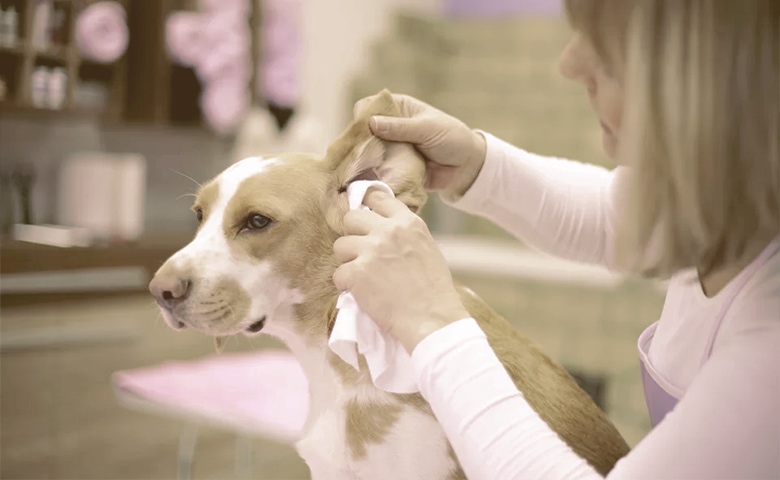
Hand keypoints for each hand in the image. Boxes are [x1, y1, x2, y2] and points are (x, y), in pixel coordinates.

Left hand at [332, 189, 470, 352]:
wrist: (432, 318)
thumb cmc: (434, 289)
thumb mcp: (426, 248)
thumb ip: (404, 234)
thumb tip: (382, 228)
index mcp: (408, 223)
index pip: (377, 198)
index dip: (367, 208)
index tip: (365, 221)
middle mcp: (388, 231)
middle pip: (351, 218)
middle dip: (352, 235)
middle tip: (360, 253)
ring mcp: (370, 251)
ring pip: (340, 245)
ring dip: (347, 261)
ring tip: (361, 276)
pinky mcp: (357, 273)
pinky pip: (338, 274)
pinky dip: (345, 285)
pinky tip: (360, 293)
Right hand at [353, 93, 487, 198]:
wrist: (467, 168)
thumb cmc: (452, 139)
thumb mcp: (427, 129)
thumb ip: (400, 127)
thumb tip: (371, 123)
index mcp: (398, 108)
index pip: (369, 106)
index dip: (361, 117)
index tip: (360, 131)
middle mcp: (390, 127)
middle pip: (363, 131)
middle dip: (359, 143)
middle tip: (357, 155)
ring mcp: (390, 149)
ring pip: (367, 152)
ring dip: (364, 161)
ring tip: (359, 171)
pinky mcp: (392, 168)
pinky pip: (377, 171)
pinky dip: (373, 176)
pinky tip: (367, 181)